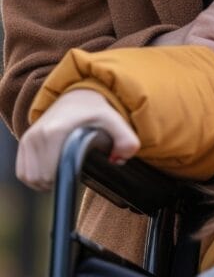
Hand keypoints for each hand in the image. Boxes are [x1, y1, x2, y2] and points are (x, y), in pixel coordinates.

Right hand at [16, 89, 139, 191]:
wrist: (78, 96)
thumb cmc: (96, 112)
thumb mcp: (115, 122)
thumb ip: (126, 140)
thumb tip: (120, 159)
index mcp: (56, 131)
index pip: (52, 175)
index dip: (67, 178)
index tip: (79, 170)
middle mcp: (38, 134)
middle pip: (41, 178)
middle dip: (58, 180)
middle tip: (74, 169)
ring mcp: (28, 138)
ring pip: (31, 177)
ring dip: (46, 180)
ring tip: (64, 168)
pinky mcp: (23, 142)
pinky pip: (23, 172)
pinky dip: (36, 175)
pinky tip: (52, 168)